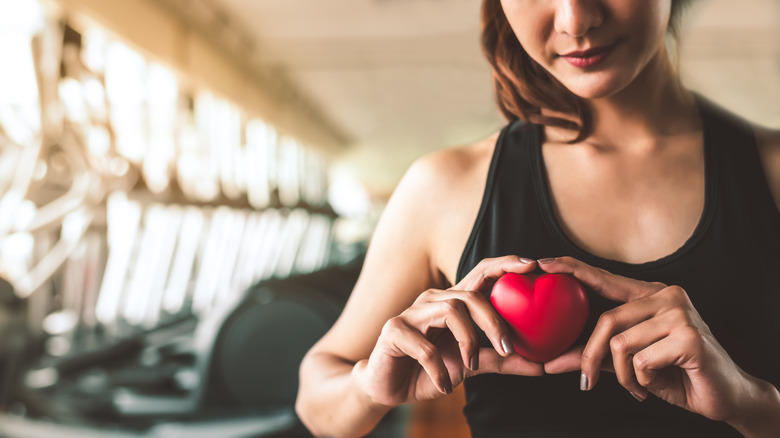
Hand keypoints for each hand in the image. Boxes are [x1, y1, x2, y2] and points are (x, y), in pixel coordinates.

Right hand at [354, 256, 544, 406]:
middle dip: (494, 320)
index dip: (505, 265)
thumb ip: (501, 361)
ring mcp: (412, 313)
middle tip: (508, 348)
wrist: (389, 389)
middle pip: (469, 295)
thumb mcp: (470, 367)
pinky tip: (444, 385)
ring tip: (471, 368)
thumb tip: (541, 365)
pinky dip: (439, 370)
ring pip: (450, 311)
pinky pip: (424, 347)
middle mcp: (433, 301)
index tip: (532, 267)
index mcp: (452, 303)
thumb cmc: (429, 371)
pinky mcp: (393, 331)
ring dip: (468, 342)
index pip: (481, 275)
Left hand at [540, 256, 777, 428]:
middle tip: (586, 382)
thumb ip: (594, 356)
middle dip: (589, 357)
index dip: (574, 269)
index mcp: (651, 295)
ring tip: (638, 387)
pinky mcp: (689, 336)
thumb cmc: (676, 375)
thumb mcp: (629, 363)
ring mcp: (680, 313)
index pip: (606, 279)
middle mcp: (666, 296)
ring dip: (623, 376)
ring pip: (620, 343)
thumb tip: (549, 362)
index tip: (544, 263)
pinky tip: (657, 386)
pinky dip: (641, 381)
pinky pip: (641, 361)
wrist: (725, 397)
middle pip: (606, 320)